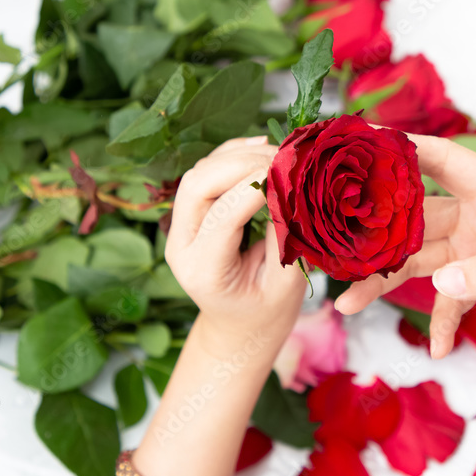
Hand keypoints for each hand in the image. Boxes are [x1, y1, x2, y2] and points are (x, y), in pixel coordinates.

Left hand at [165, 137, 306, 356]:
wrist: (240, 326)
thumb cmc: (266, 312)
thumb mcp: (285, 284)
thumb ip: (285, 240)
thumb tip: (293, 192)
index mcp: (204, 271)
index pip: (223, 216)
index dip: (257, 189)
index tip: (292, 176)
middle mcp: (182, 244)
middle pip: (199, 184)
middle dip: (242, 164)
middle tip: (285, 160)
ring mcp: (182, 226)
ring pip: (200, 172)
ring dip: (239, 156)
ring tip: (280, 155)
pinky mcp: (193, 213)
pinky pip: (207, 171)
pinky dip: (232, 154)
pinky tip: (260, 148)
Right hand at [335, 134, 475, 356]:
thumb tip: (444, 283)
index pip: (442, 159)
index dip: (401, 149)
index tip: (356, 147)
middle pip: (415, 220)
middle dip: (374, 235)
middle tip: (334, 252)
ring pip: (421, 261)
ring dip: (387, 281)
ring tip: (348, 304)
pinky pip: (451, 300)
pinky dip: (442, 321)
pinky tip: (437, 348)